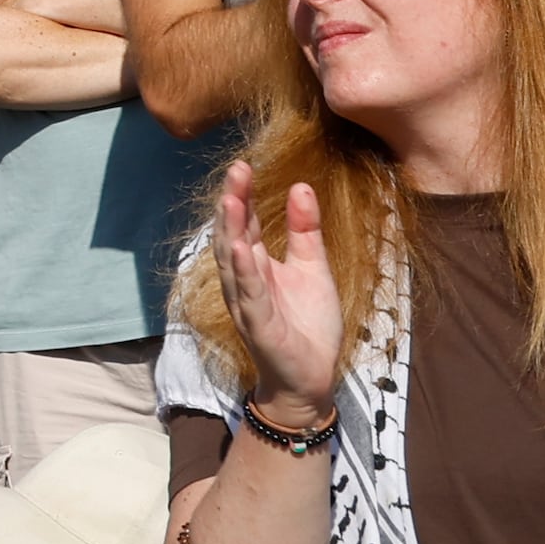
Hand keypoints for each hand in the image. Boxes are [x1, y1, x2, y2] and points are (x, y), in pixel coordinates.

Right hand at [212, 161, 347, 408]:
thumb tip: (301, 186)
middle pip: (233, 235)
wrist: (312, 379)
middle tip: (237, 169)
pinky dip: (244, 272)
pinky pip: (249, 295)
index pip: (247, 223)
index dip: (244, 195)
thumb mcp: (313, 269)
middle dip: (233, 203)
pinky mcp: (258, 325)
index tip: (244, 164)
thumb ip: (306, 231)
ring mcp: (248, 302)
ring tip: (232, 200)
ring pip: (233, 261)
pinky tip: (241, 249)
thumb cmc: (309, 326)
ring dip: (231, 230)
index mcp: (258, 265)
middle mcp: (244, 280)